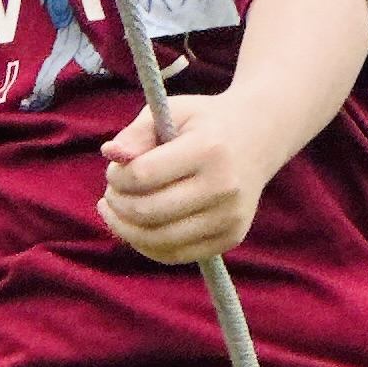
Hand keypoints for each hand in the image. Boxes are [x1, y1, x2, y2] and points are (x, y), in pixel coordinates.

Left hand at [99, 99, 269, 263]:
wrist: (257, 139)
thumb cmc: (203, 124)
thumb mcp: (172, 112)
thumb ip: (137, 132)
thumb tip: (110, 153)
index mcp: (208, 149)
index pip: (143, 175)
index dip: (117, 176)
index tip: (114, 170)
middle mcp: (224, 186)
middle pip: (149, 212)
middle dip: (117, 204)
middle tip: (110, 193)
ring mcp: (230, 216)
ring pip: (159, 240)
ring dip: (126, 228)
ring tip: (116, 210)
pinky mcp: (231, 237)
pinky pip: (175, 254)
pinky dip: (147, 245)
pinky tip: (136, 227)